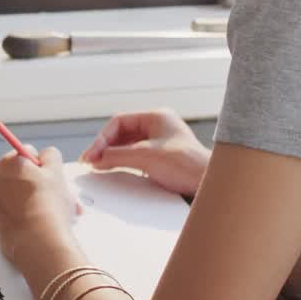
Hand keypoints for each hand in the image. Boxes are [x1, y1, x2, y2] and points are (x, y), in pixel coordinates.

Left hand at [0, 147, 81, 269]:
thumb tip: (47, 156)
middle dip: (39, 183)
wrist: (40, 243)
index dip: (41, 163)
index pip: (24, 153)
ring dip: (36, 200)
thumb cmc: (48, 206)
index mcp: (8, 165)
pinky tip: (44, 223)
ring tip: (56, 211)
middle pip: (20, 176)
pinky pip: (15, 214)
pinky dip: (28, 216)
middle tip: (56, 193)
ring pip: (19, 196)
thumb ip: (50, 156)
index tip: (49, 173)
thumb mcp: (57, 171)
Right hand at [80, 109, 209, 196]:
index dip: (102, 138)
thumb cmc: (186, 165)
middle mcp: (158, 125)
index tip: (91, 155)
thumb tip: (95, 158)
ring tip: (99, 165)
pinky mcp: (162, 156)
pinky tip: (116, 168)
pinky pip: (136, 154)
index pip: (119, 121)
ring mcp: (160, 140)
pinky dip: (124, 161)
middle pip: (122, 132)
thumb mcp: (145, 157)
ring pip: (128, 144)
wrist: (209, 183)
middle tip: (91, 161)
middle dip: (106, 146)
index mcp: (156, 116)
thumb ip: (118, 155)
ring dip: (114, 154)